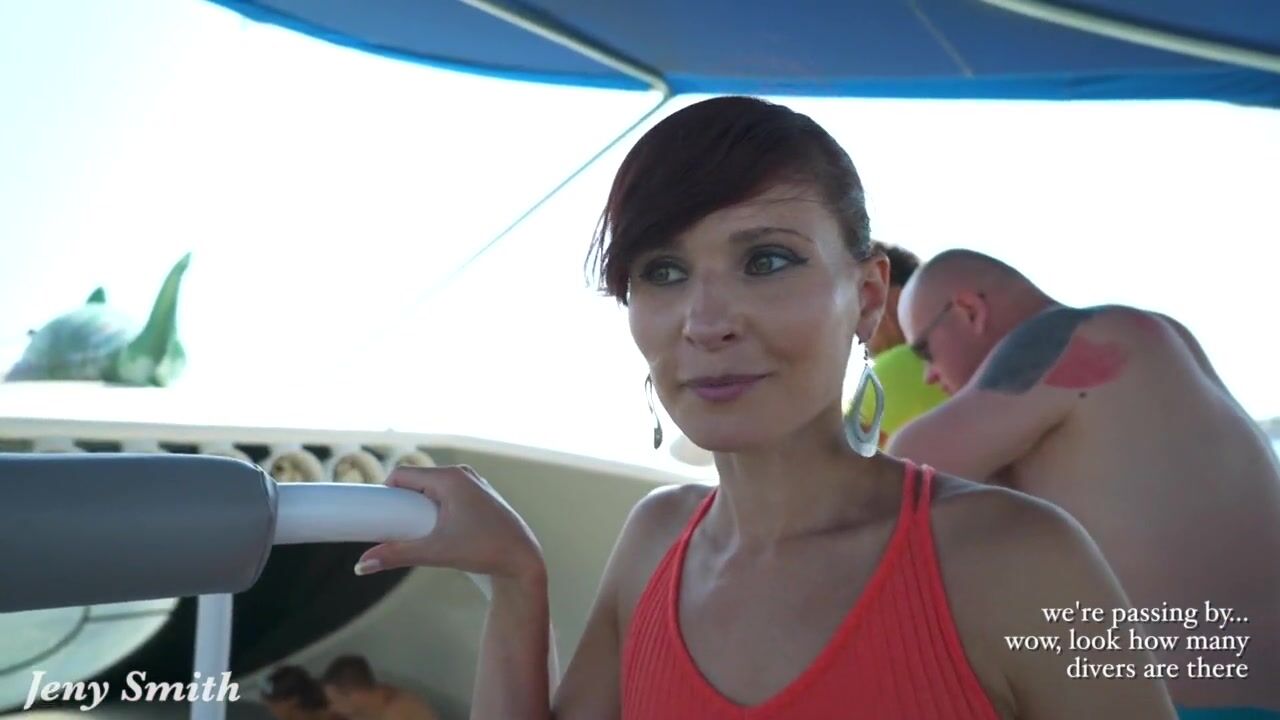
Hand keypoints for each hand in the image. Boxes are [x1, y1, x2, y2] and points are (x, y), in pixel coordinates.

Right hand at [353, 465, 544, 583]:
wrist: (522, 559)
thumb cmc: (483, 551)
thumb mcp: (435, 552)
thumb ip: (396, 555)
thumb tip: (360, 566)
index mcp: (450, 478)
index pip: (403, 474)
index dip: (385, 493)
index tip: (374, 514)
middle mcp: (462, 474)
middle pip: (417, 480)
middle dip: (401, 502)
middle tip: (391, 527)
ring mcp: (473, 483)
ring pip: (432, 487)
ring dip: (418, 505)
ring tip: (410, 530)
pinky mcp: (479, 496)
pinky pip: (447, 493)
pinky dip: (434, 506)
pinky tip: (430, 525)